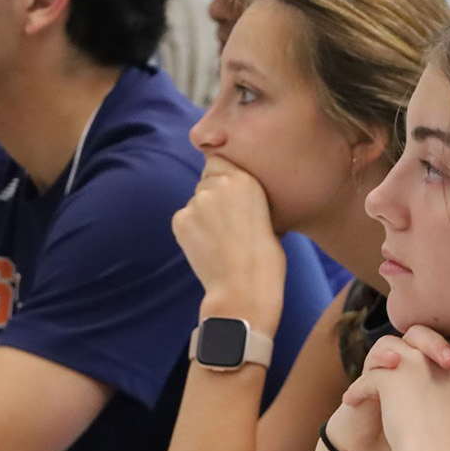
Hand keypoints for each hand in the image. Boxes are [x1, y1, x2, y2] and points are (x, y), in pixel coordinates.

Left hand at [171, 157, 284, 329]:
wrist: (245, 289)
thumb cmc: (266, 259)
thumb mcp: (269, 215)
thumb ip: (247, 197)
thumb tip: (234, 194)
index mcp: (245, 179)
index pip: (219, 161)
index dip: (223, 178)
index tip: (231, 196)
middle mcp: (218, 185)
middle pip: (205, 180)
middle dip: (213, 196)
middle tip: (226, 224)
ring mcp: (196, 202)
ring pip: (195, 201)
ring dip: (202, 215)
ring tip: (219, 240)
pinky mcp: (180, 220)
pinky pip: (184, 218)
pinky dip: (191, 230)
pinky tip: (207, 248)